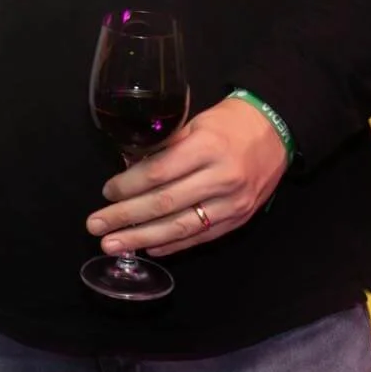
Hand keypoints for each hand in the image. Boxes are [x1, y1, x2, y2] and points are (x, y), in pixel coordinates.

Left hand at [86, 98, 289, 258]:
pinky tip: (148, 248)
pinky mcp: (239, 220)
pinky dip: (173, 244)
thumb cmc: (227, 124)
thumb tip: (126, 165)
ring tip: (113, 244)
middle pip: (165, 203)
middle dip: (125, 217)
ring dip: (142, 238)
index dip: (128, 185)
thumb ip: (163, 146)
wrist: (275, 133)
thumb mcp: (193, 123)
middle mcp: (221, 179)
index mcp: (206, 148)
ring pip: (181, 226)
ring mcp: (232, 204)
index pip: (158, 173)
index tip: (106, 192)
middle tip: (95, 225)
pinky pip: (201, 237)